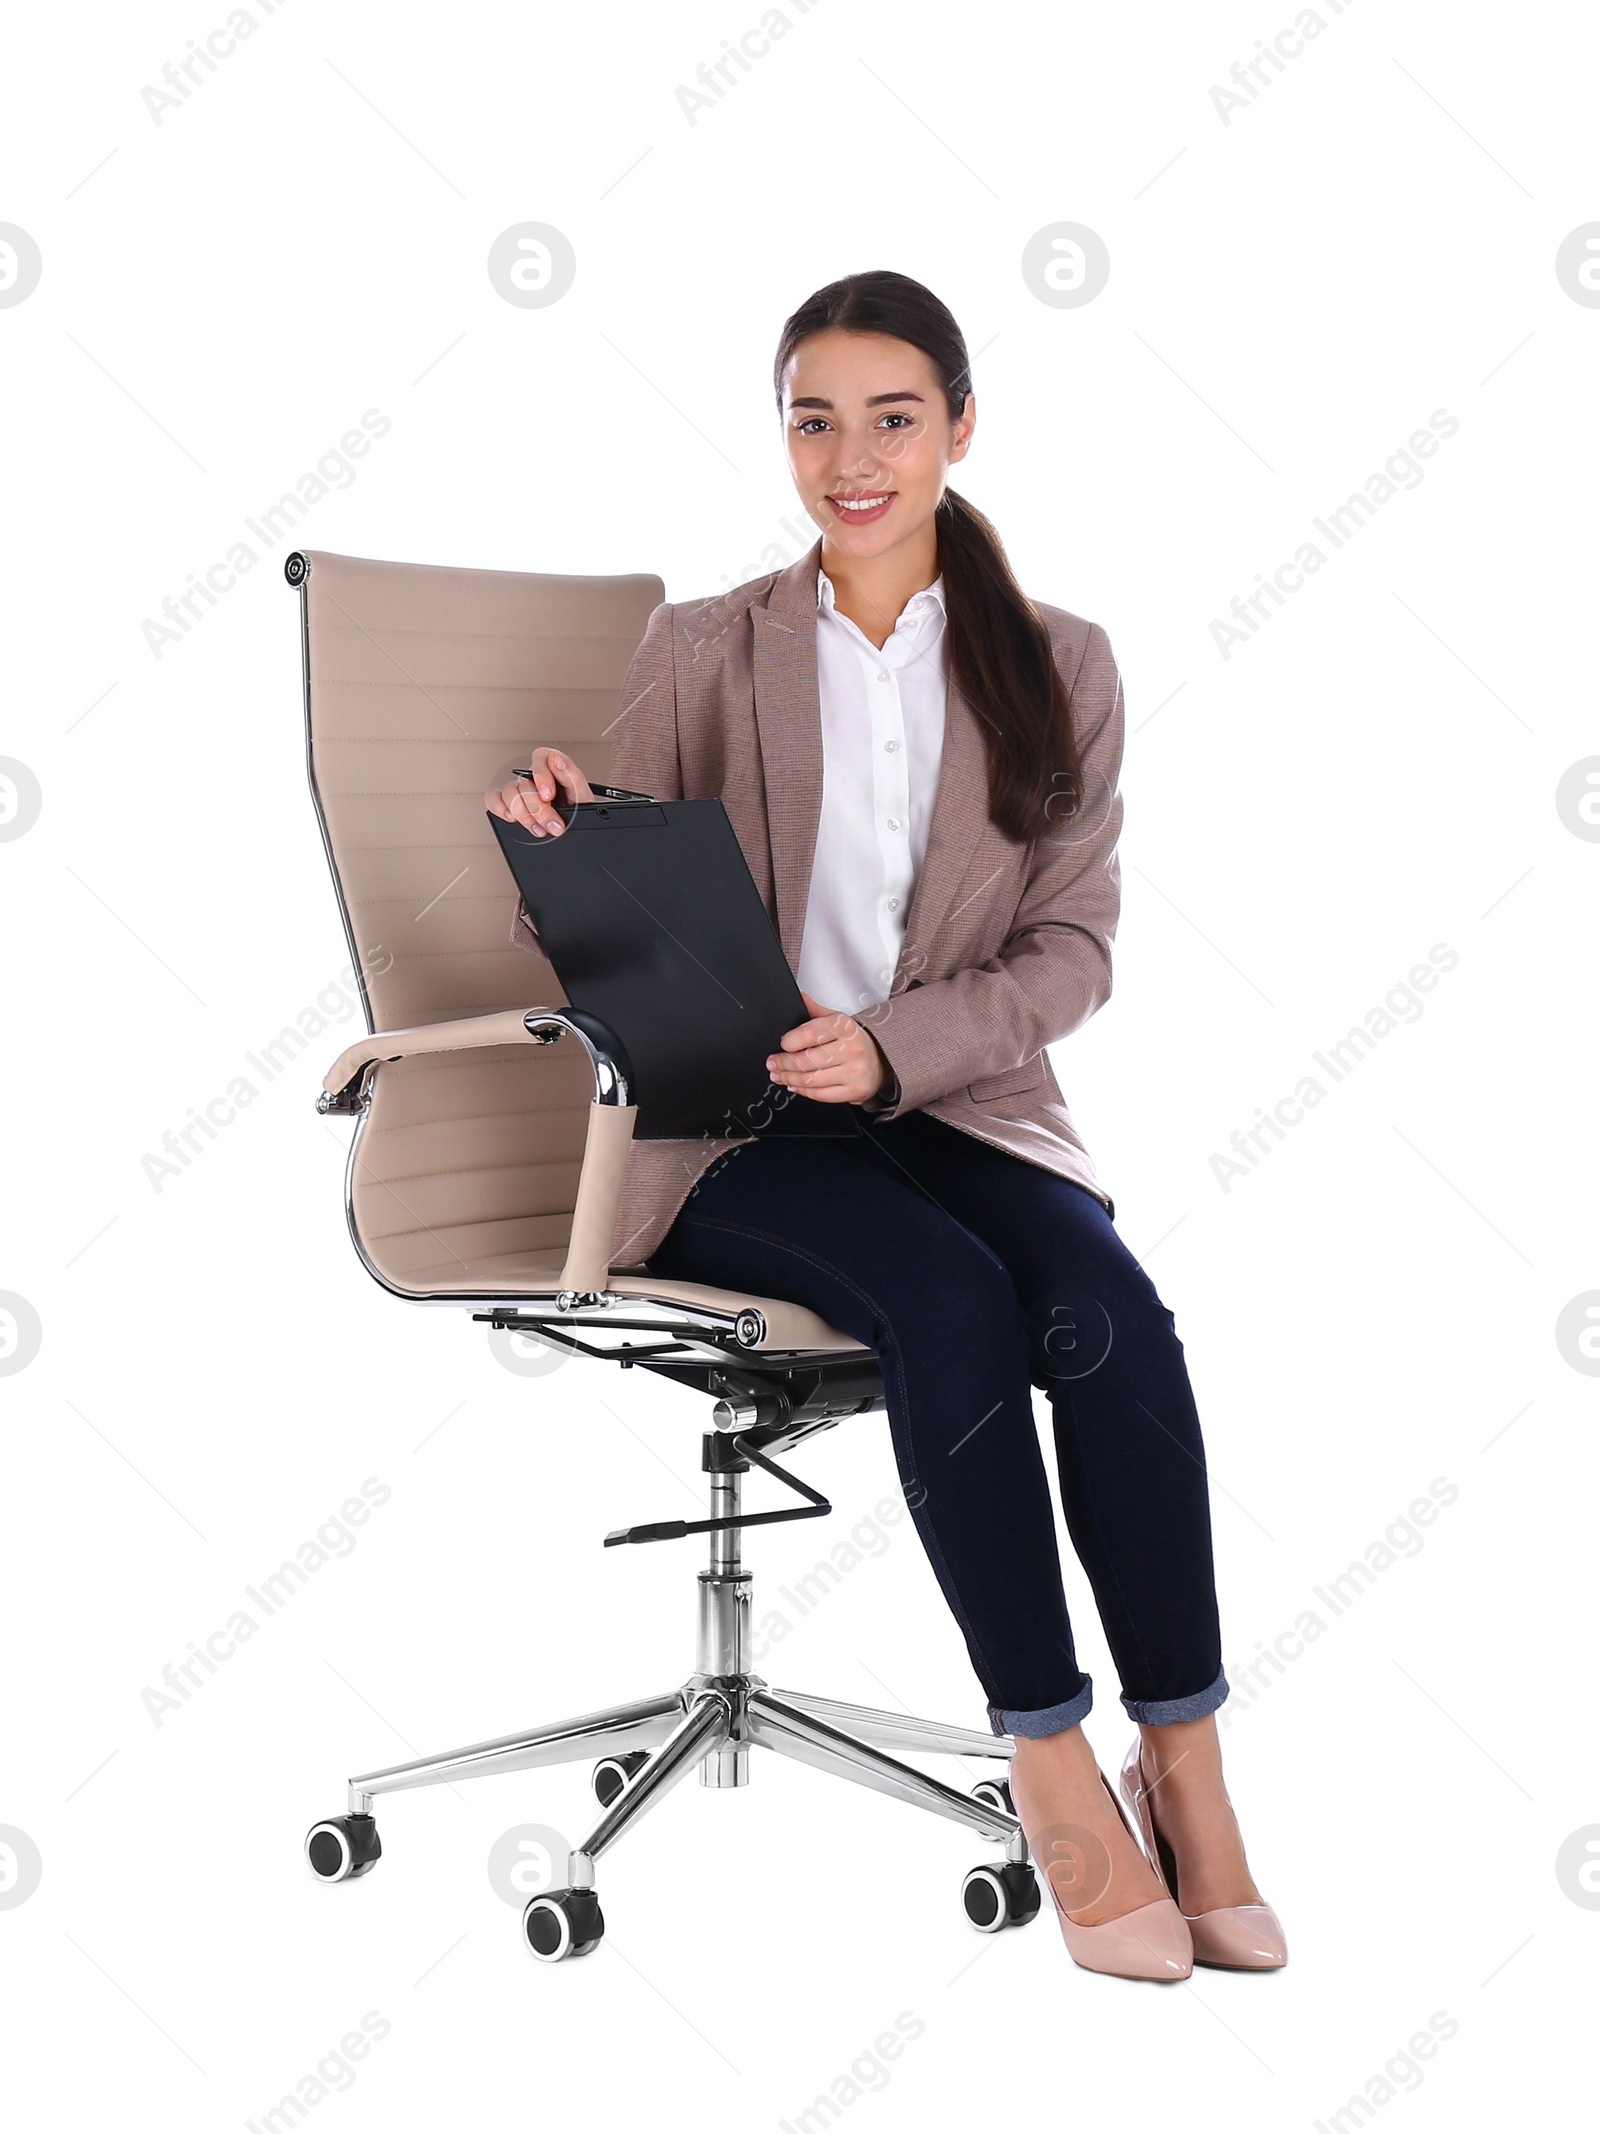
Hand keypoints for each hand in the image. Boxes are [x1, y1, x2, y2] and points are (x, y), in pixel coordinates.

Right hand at [484, 748, 594, 837]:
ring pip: (510, 793)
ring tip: (539, 830)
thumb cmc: (578, 814)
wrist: (573, 836)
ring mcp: (519, 790)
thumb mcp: (584, 798)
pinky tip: (512, 818)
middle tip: (553, 825)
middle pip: (525, 783)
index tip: (549, 796)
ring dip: (524, 814)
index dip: (542, 776)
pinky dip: (499, 807)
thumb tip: (558, 760)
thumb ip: (573, 777)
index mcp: (554, 769)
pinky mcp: (507, 804)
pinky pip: (493, 798)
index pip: (541, 757)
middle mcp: (534, 777)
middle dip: (539, 808)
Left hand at [767, 991, 893, 1105]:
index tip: (782, 1045)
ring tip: (779, 1075)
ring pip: (811, 1079)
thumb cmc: (855, 1040)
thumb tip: (800, 998)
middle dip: (783, 1063)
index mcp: (845, 1027)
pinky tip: (795, 1085)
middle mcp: (852, 1049)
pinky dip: (804, 1091)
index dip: (790, 1041)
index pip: (810, 1033)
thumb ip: (816, 1012)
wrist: (882, 1060)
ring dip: (789, 1078)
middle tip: (772, 1063)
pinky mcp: (855, 1091)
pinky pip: (821, 1094)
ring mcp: (854, 1072)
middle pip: (806, 1060)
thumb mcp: (838, 1020)